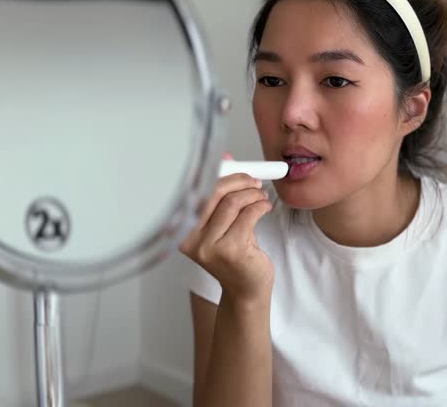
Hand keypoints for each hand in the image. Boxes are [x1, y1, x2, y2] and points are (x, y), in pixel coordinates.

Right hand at [180, 173, 274, 303]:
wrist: (246, 288)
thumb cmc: (234, 253)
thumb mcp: (223, 221)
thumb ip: (221, 194)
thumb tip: (226, 159)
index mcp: (181, 228)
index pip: (195, 190)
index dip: (216, 173)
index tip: (234, 165)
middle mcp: (189, 238)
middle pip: (213, 192)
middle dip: (238, 180)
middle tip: (254, 180)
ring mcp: (209, 246)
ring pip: (233, 202)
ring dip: (253, 194)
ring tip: (261, 196)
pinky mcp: (230, 250)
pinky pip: (248, 215)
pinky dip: (260, 205)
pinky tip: (265, 207)